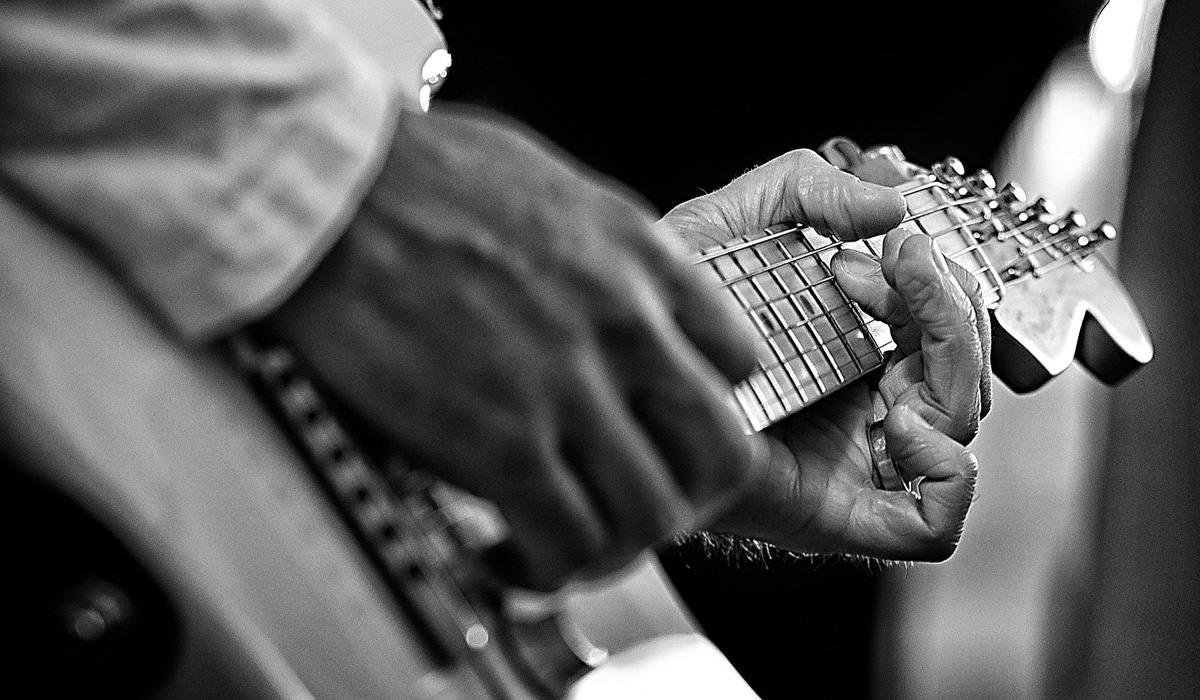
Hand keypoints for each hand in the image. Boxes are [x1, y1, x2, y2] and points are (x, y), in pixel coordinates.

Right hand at [259, 106, 765, 589]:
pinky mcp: (502, 442)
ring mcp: (569, 388)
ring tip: (573, 545)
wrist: (329, 187)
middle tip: (637, 504)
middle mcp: (625, 327)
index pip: (736, 363)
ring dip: (619, 544)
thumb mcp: (547, 185)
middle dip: (686, 494)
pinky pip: (567, 541)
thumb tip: (593, 287)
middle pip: (720, 454)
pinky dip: (550, 568)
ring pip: (654, 514)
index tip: (662, 427)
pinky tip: (513, 556)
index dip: (703, 408)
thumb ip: (595, 249)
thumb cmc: (414, 174)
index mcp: (640, 258)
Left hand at [660, 149, 988, 560]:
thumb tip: (892, 203)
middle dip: (946, 314)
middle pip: (966, 372)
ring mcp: (857, 462)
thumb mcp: (733, 223)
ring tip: (880, 347)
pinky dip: (944, 472)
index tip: (892, 248)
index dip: (942, 282)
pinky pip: (932, 524)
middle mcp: (865, 403)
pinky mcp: (839, 514)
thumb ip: (807, 187)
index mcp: (855, 344)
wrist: (609, 382)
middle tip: (874, 278)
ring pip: (961, 432)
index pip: (948, 322)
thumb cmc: (664, 314)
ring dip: (948, 371)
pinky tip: (900, 425)